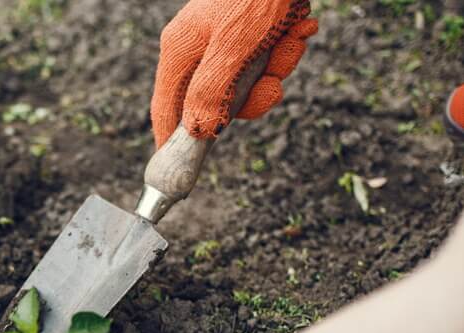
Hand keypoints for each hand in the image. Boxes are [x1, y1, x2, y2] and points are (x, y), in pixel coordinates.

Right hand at [151, 0, 317, 146]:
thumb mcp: (234, 46)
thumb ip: (212, 91)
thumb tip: (198, 133)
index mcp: (180, 52)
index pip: (166, 111)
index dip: (172, 144)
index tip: (179, 173)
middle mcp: (198, 50)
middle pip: (214, 103)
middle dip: (251, 98)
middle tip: (273, 85)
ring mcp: (224, 42)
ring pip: (247, 84)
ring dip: (276, 69)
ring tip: (291, 40)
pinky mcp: (250, 34)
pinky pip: (266, 61)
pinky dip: (286, 50)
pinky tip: (298, 27)